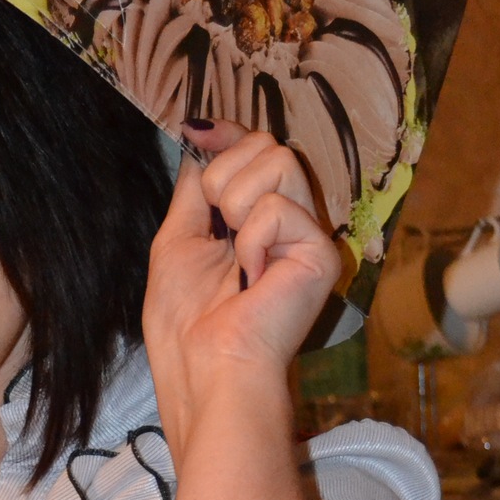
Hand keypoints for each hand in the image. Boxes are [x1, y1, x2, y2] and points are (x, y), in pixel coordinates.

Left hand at [142, 122, 340, 461]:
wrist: (207, 367)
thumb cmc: (187, 322)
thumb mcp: (177, 240)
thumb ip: (195, 188)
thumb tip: (198, 131)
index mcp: (251, 221)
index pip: (253, 152)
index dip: (228, 135)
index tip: (199, 132)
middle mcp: (286, 222)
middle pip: (266, 145)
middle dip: (222, 178)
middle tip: (217, 230)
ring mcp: (307, 235)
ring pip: (277, 160)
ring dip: (235, 204)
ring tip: (235, 256)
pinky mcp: (321, 251)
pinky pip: (277, 206)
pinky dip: (250, 241)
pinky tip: (253, 278)